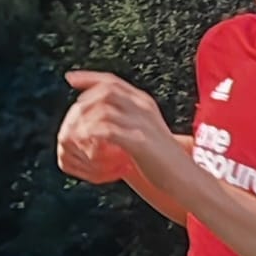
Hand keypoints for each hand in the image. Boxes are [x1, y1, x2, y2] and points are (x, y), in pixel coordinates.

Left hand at [58, 71, 174, 186]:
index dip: (89, 77)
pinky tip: (89, 151)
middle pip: (105, 91)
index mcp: (143, 103)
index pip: (112, 81)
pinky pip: (106, 132)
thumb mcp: (142, 133)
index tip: (70, 78)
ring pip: (103, 110)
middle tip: (70, 119)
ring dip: (85, 124)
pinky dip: (92, 139)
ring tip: (77, 140)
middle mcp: (143, 108)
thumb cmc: (161, 160)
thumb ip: (124, 123)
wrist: (185, 178)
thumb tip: (98, 121)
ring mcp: (143, 123)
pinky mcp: (140, 141)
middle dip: (83, 103)